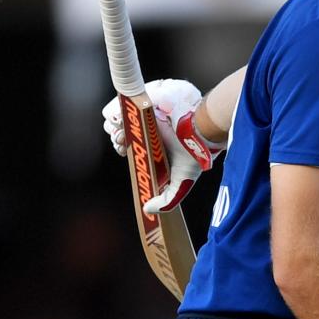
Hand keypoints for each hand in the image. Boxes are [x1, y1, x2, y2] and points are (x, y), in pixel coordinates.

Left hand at [101, 78, 222, 210]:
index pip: (133, 151)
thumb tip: (147, 209)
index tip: (124, 152)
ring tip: (122, 133)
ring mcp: (151, 122)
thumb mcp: (182, 183)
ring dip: (118, 128)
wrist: (200, 131)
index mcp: (155, 152)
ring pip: (125, 123)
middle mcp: (151, 136)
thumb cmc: (194, 156)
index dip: (124, 150)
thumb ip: (167, 200)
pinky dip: (122, 115)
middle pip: (126, 136)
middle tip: (121, 142)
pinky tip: (123, 122)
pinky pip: (130, 110)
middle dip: (119, 140)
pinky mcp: (150, 109)